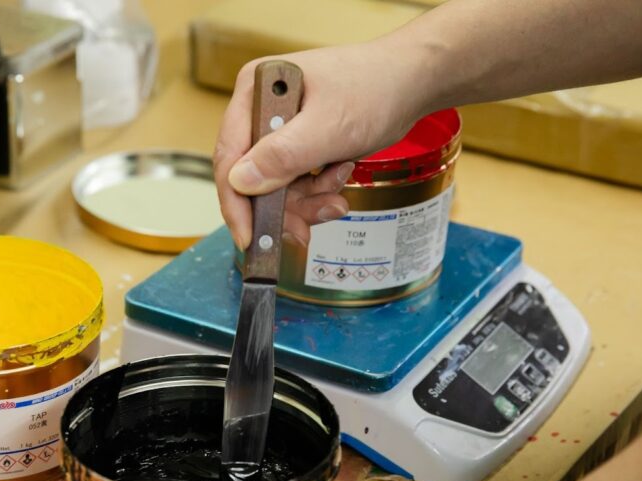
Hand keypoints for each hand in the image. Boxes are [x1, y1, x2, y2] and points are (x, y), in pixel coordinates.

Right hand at [215, 43, 429, 249]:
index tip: (248, 237)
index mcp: (255, 91)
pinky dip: (317, 192)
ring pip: (276, 186)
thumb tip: (240, 181)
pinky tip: (340, 181)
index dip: (236, 201)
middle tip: (306, 228)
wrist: (412, 82)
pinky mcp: (299, 142)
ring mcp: (280, 127)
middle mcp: (260, 108)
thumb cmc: (375, 89)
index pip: (230, 156)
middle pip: (253, 177)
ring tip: (336, 199)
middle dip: (283, 206)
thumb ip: (284, 155)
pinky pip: (295, 181)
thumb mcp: (329, 126)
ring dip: (307, 201)